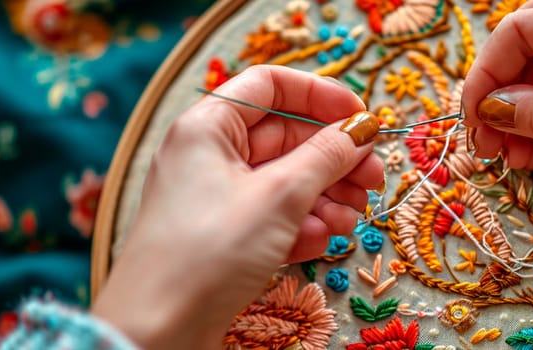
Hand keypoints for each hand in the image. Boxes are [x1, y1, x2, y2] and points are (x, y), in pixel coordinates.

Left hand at [92, 65, 383, 347]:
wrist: (159, 331)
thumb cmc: (207, 252)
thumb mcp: (278, 196)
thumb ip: (326, 156)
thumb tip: (361, 129)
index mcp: (209, 126)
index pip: (270, 85)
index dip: (321, 95)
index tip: (362, 117)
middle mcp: (210, 156)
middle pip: (286, 137)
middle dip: (334, 158)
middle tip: (373, 179)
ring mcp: (217, 198)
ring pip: (286, 181)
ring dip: (325, 197)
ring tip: (350, 219)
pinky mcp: (226, 237)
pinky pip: (274, 217)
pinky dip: (302, 225)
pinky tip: (321, 241)